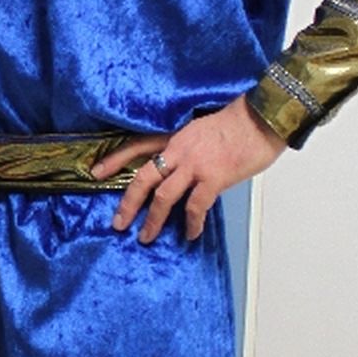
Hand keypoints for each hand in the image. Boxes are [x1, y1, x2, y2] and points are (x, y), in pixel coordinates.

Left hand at [93, 96, 286, 243]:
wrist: (262, 118)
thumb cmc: (238, 123)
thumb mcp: (202, 130)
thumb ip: (187, 148)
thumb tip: (181, 171)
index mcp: (175, 137)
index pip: (137, 146)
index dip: (115, 159)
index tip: (95, 172)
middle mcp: (179, 150)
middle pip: (143, 178)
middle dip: (128, 203)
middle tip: (118, 223)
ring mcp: (195, 165)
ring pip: (163, 197)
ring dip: (153, 220)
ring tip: (146, 237)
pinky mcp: (214, 178)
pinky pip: (195, 207)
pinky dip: (190, 223)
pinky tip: (189, 234)